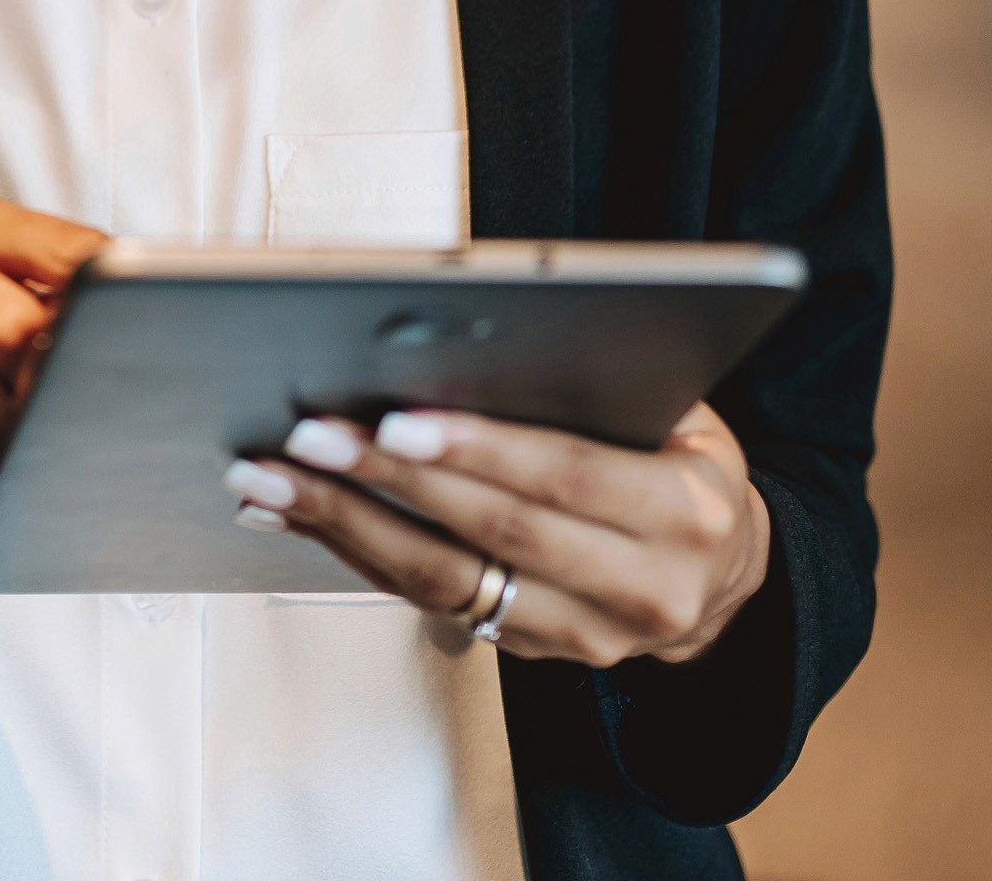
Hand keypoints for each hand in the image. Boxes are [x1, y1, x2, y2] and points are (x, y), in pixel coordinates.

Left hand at [226, 400, 768, 667]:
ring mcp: (585, 635)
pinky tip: (295, 513)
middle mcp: (641, 590)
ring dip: (345, 524)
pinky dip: (353, 552)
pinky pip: (429, 600)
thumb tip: (474, 339)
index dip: (477, 449)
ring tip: (267, 478)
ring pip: (445, 581)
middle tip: (306, 436)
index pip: (566, 478)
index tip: (393, 419)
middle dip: (388, 481)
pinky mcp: (533, 652)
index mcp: (683, 515)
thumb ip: (599, 386)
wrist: (724, 580)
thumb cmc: (684, 466)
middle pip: (491, 534)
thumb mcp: (681, 417)